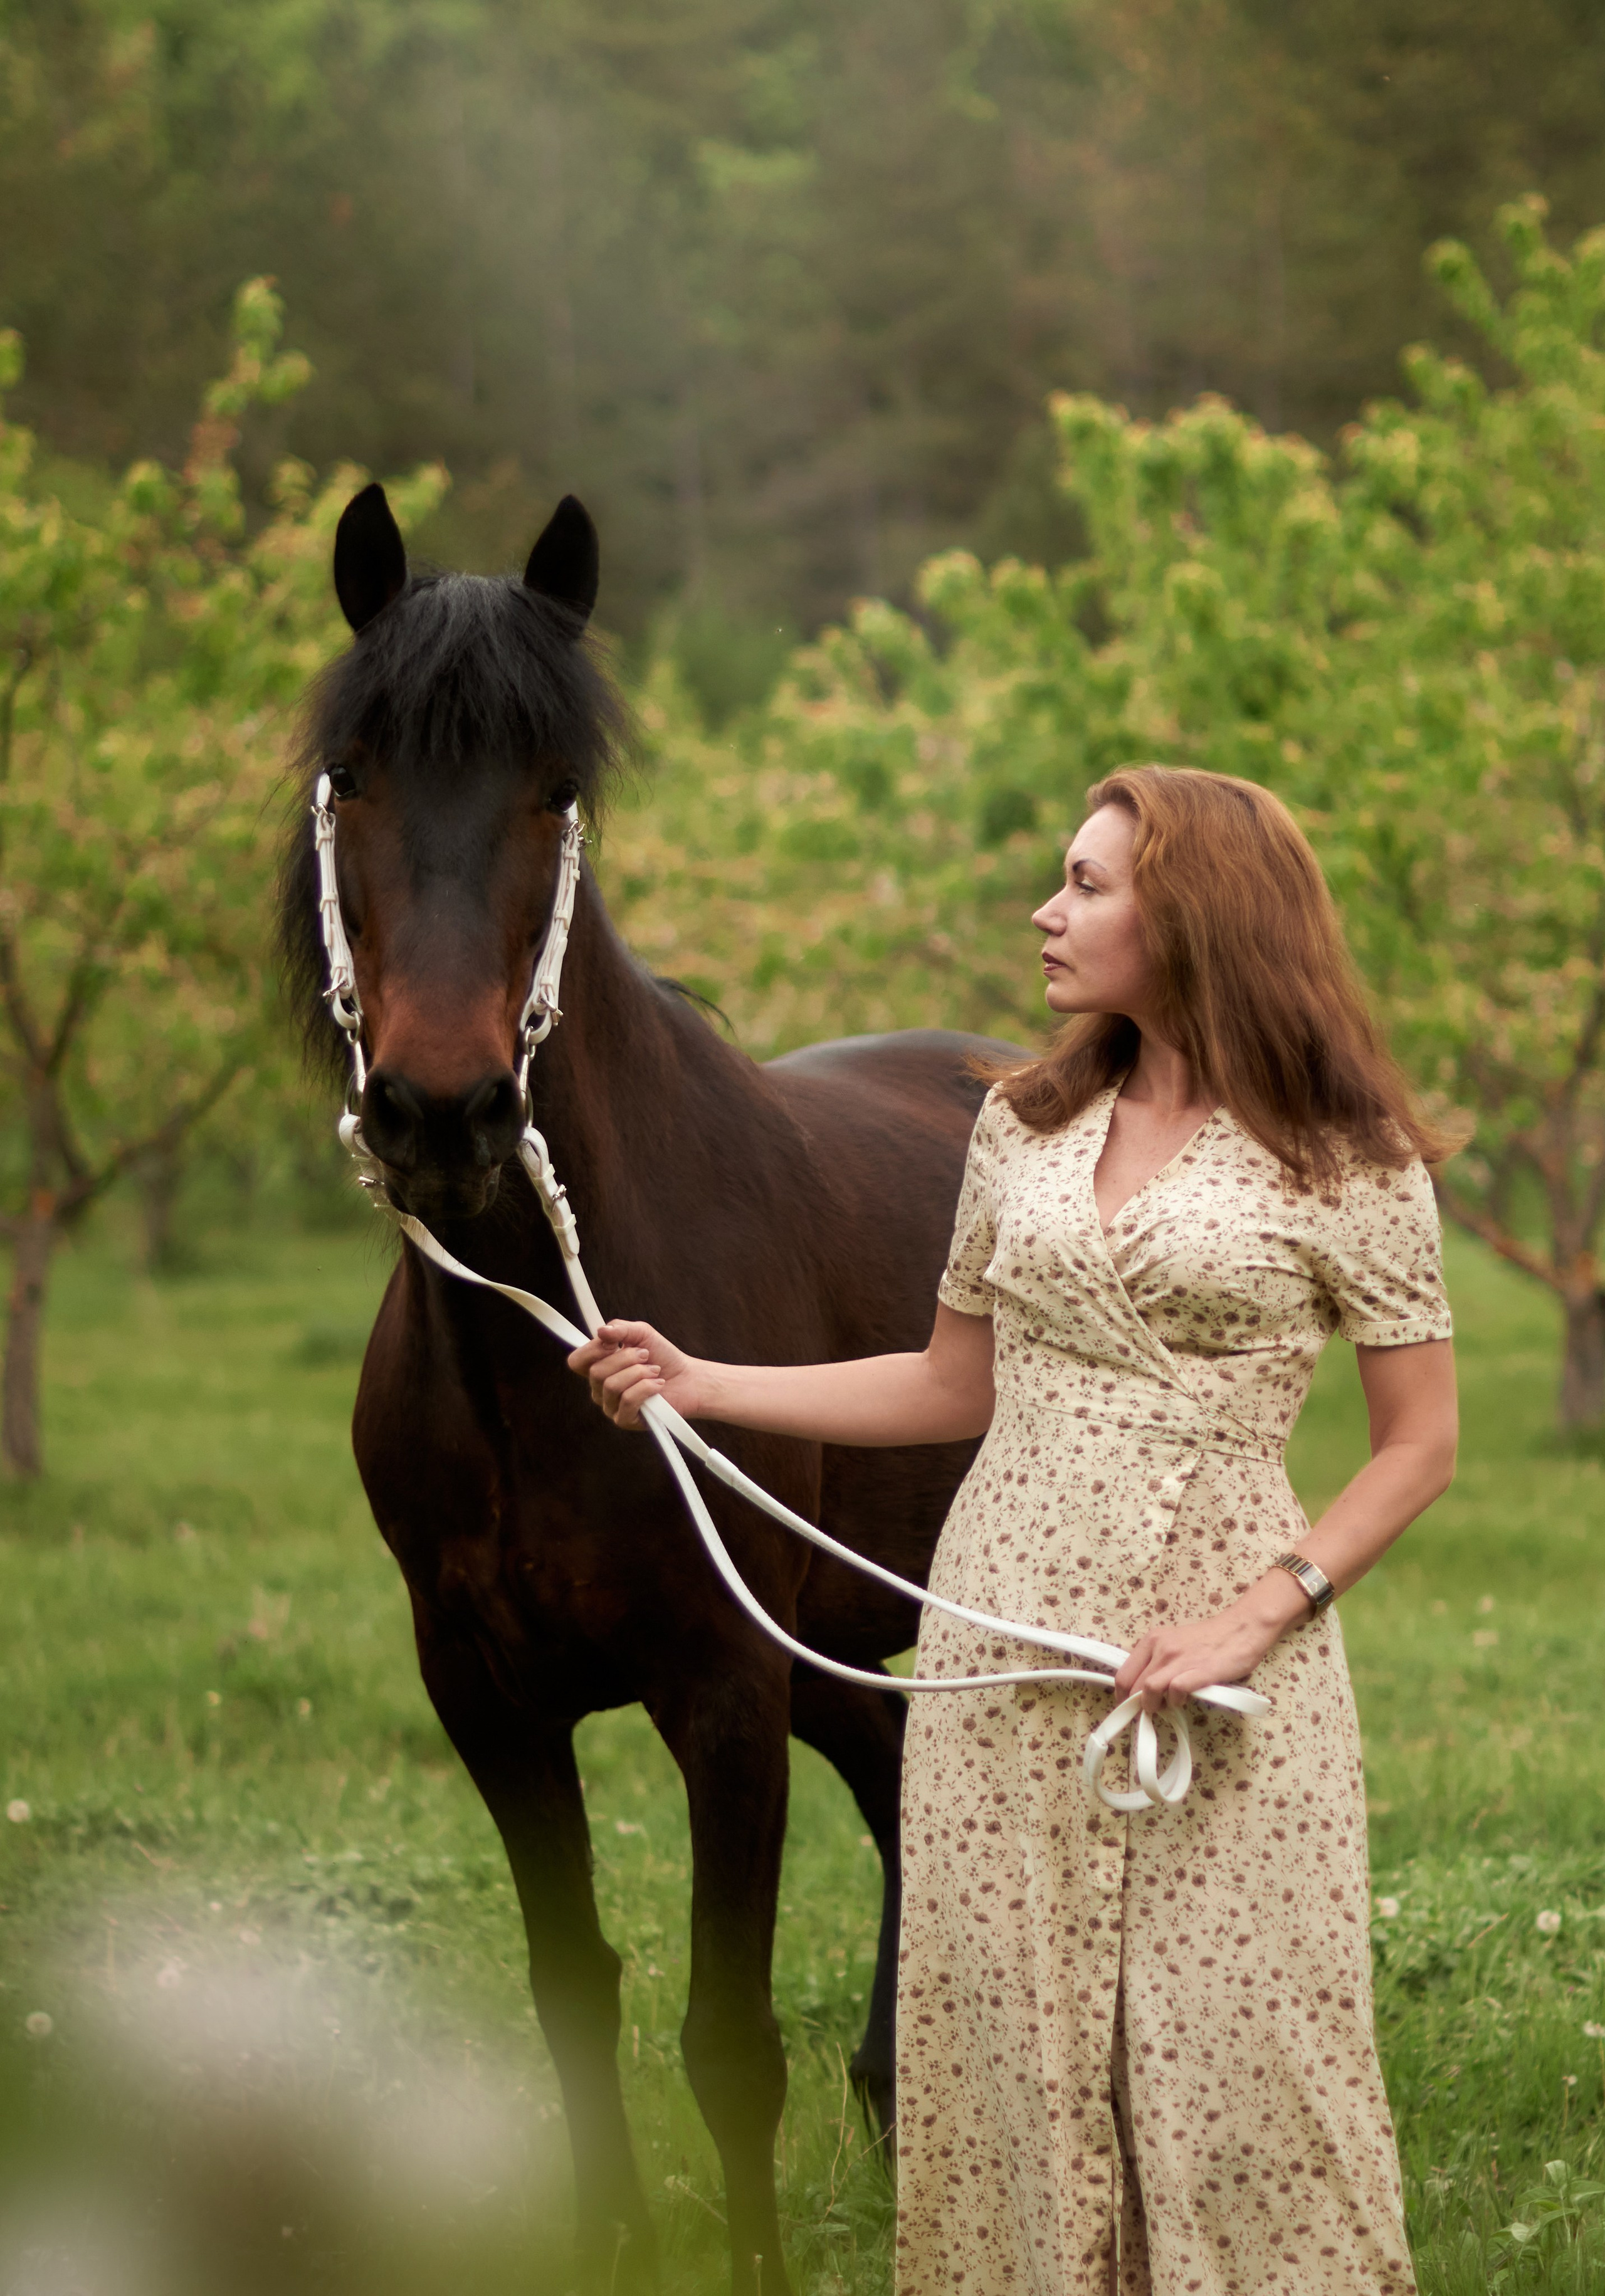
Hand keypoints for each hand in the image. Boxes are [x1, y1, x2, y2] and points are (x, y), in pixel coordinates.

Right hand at [566, 1319, 706, 1430]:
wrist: (688, 1379)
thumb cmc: (662, 1357)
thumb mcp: (641, 1334)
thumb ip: (620, 1329)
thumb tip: (601, 1331)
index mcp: (598, 1367)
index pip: (576, 1362)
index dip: (592, 1350)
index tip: (614, 1342)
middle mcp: (600, 1389)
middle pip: (596, 1372)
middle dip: (626, 1358)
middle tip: (646, 1355)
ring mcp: (610, 1406)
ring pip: (612, 1386)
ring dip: (639, 1372)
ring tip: (654, 1371)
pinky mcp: (624, 1420)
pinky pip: (627, 1400)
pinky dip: (647, 1387)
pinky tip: (658, 1385)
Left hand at [1114, 1575, 1307, 1712]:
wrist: (1241, 1628)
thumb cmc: (1209, 1639)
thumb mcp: (1174, 1643)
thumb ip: (1159, 1661)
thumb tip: (1145, 1689)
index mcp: (1152, 1640)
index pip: (1123, 1675)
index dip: (1122, 1697)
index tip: (1128, 1708)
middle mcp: (1161, 1648)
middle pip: (1134, 1686)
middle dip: (1139, 1705)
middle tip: (1151, 1712)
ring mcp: (1179, 1659)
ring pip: (1149, 1689)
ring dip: (1154, 1705)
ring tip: (1167, 1707)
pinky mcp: (1199, 1670)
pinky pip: (1175, 1691)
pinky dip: (1176, 1702)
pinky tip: (1184, 1700)